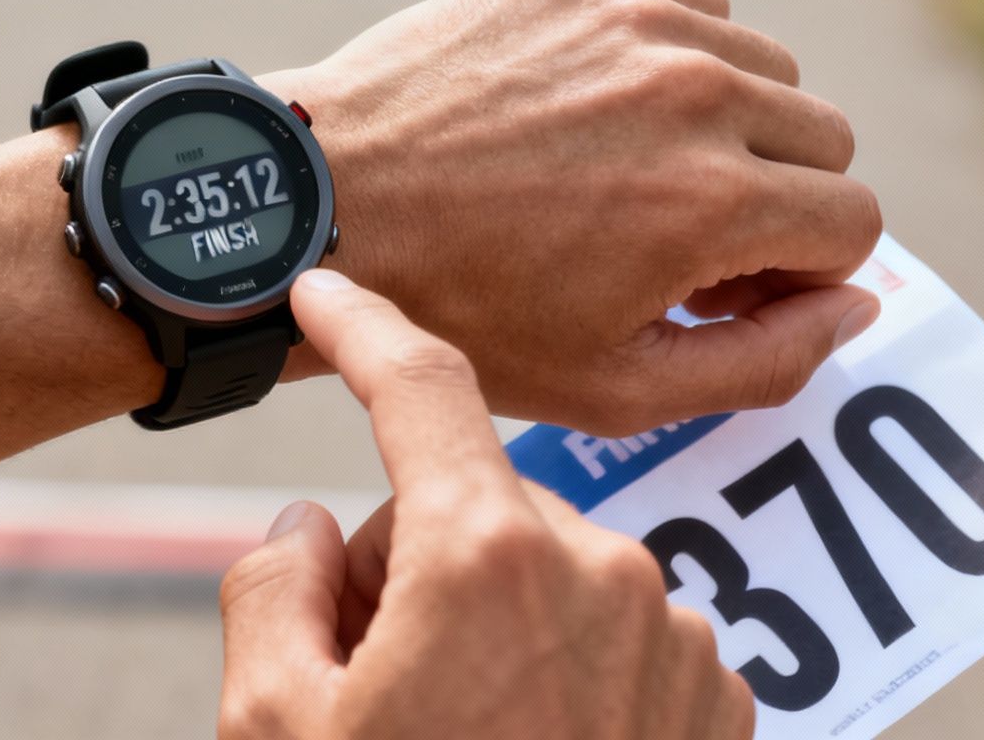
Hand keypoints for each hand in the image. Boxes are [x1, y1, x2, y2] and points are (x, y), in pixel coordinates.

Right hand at [218, 272, 752, 739]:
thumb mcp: (271, 725)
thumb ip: (274, 585)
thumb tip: (313, 526)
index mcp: (487, 556)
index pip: (422, 387)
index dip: (364, 326)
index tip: (330, 287)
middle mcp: (601, 573)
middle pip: (470, 504)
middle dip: (406, 558)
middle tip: (361, 672)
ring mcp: (669, 640)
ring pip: (544, 573)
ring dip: (488, 621)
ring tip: (450, 731)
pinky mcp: (712, 704)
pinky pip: (611, 635)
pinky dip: (560, 669)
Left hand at [269, 0, 880, 433]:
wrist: (326, 205)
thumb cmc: (461, 311)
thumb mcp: (615, 387)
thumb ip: (765, 361)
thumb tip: (859, 302)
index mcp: (714, 201)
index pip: (856, 222)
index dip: (800, 271)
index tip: (724, 284)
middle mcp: (695, 92)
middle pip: (824, 138)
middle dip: (775, 196)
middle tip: (678, 234)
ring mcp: (639, 17)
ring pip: (765, 66)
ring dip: (727, 121)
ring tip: (629, 169)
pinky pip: (696, 3)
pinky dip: (672, 53)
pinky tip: (595, 107)